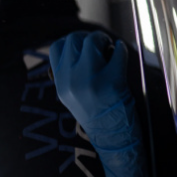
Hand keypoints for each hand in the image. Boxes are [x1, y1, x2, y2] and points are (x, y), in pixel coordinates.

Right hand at [50, 31, 148, 176]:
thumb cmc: (95, 116)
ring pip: (91, 42)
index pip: (56, 47)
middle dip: (87, 37)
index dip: (69, 40)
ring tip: (108, 47)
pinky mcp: (112, 82)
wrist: (112, 140)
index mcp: (60, 84)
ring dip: (102, 40)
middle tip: (99, 43)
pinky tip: (120, 53)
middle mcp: (71, 80)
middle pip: (72, 40)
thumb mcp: (71, 96)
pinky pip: (117, 54)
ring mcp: (91, 80)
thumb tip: (76, 48)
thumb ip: (69, 74)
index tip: (81, 44)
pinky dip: (120, 50)